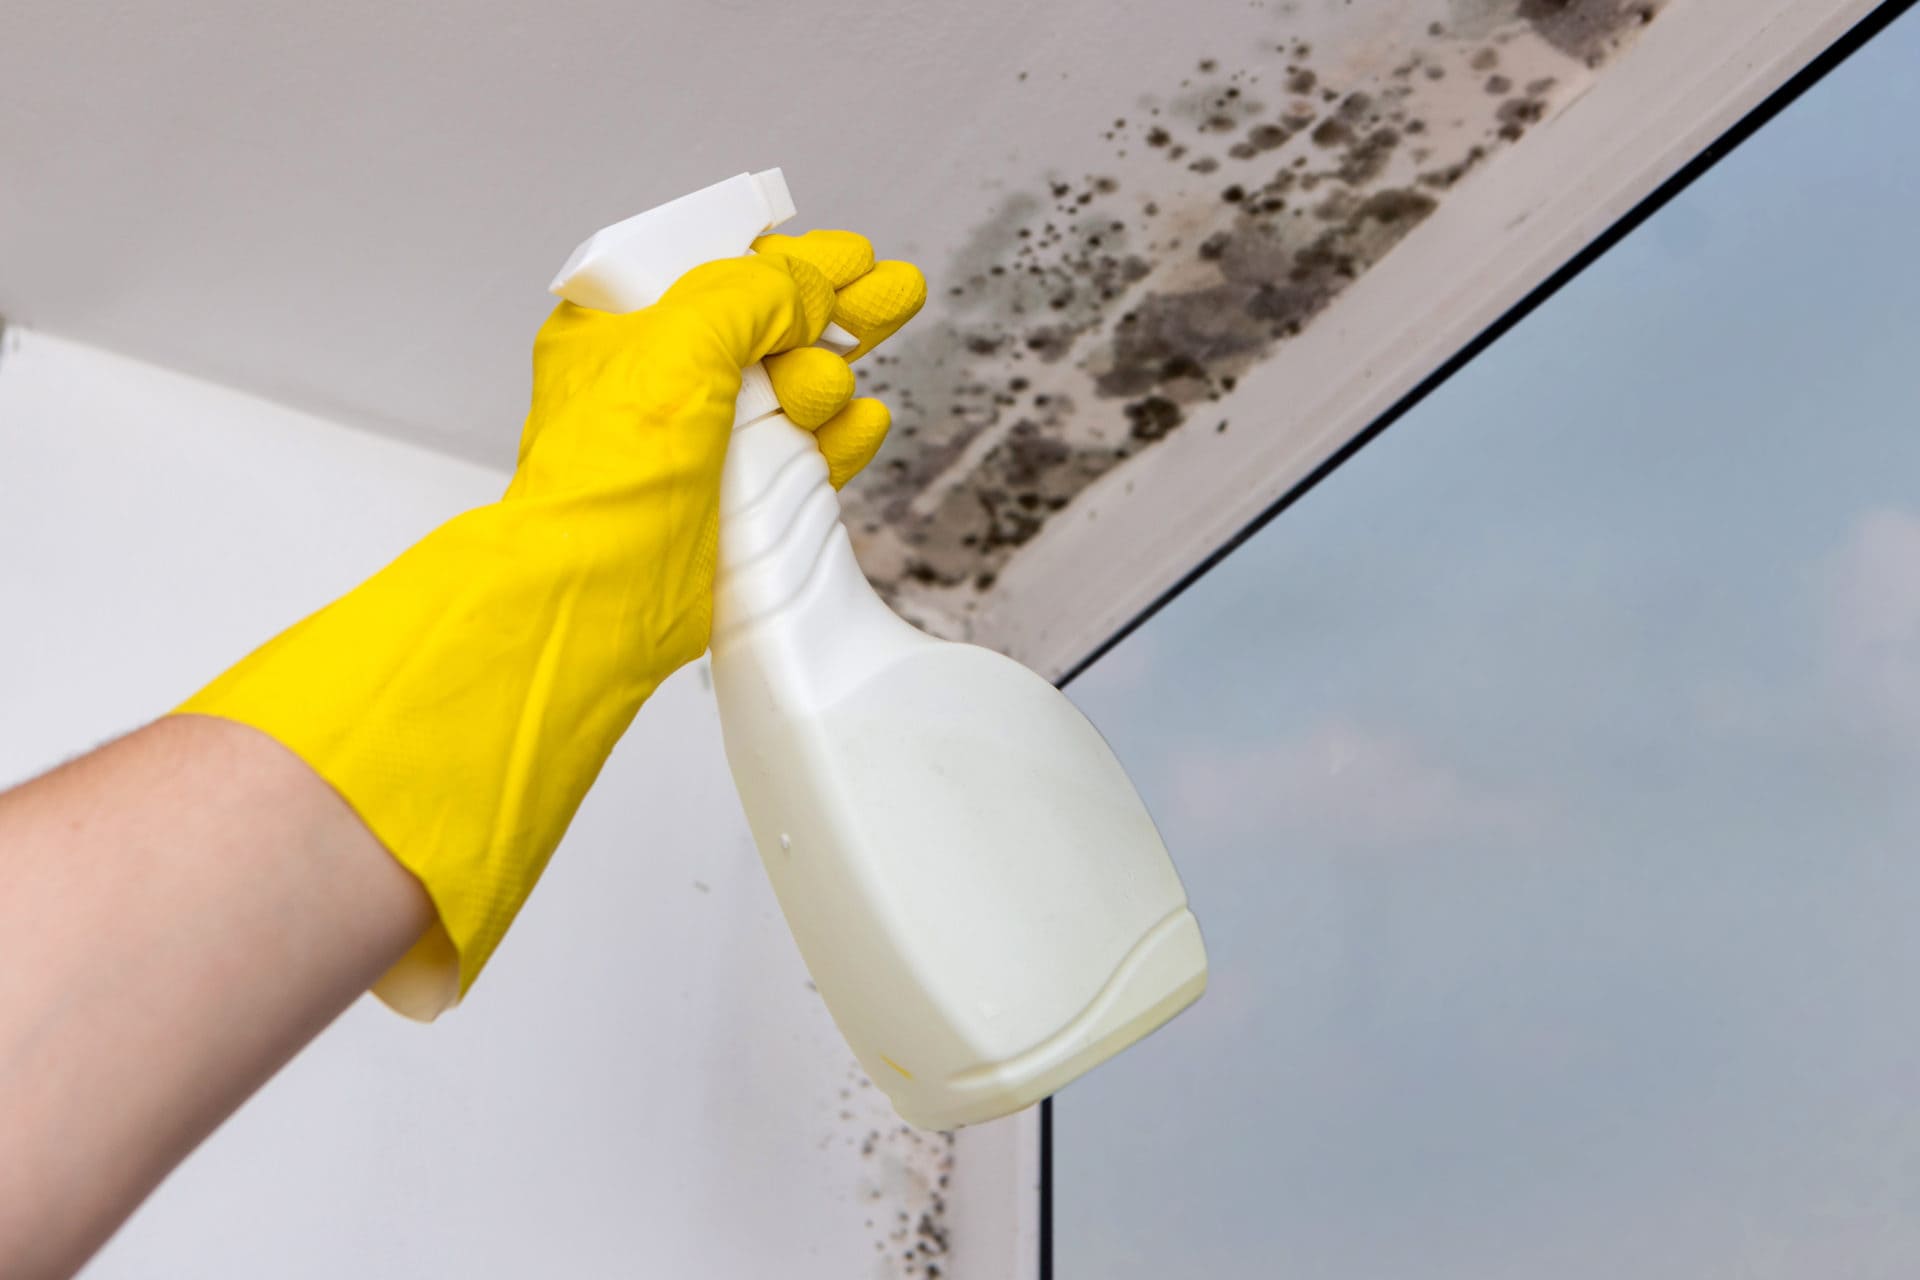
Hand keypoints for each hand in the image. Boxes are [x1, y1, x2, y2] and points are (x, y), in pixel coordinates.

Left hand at [176, 232, 925, 1016]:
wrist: (603, 588)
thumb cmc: (610, 472)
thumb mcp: (686, 339)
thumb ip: (756, 295)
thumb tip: (808, 293)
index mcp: (621, 327)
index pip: (716, 270)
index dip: (789, 262)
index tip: (852, 257)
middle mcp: (658, 381)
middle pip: (767, 327)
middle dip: (835, 311)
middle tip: (895, 294)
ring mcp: (696, 445)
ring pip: (791, 392)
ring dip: (827, 382)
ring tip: (825, 392)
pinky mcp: (731, 500)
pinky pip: (802, 457)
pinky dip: (837, 440)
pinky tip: (860, 423)